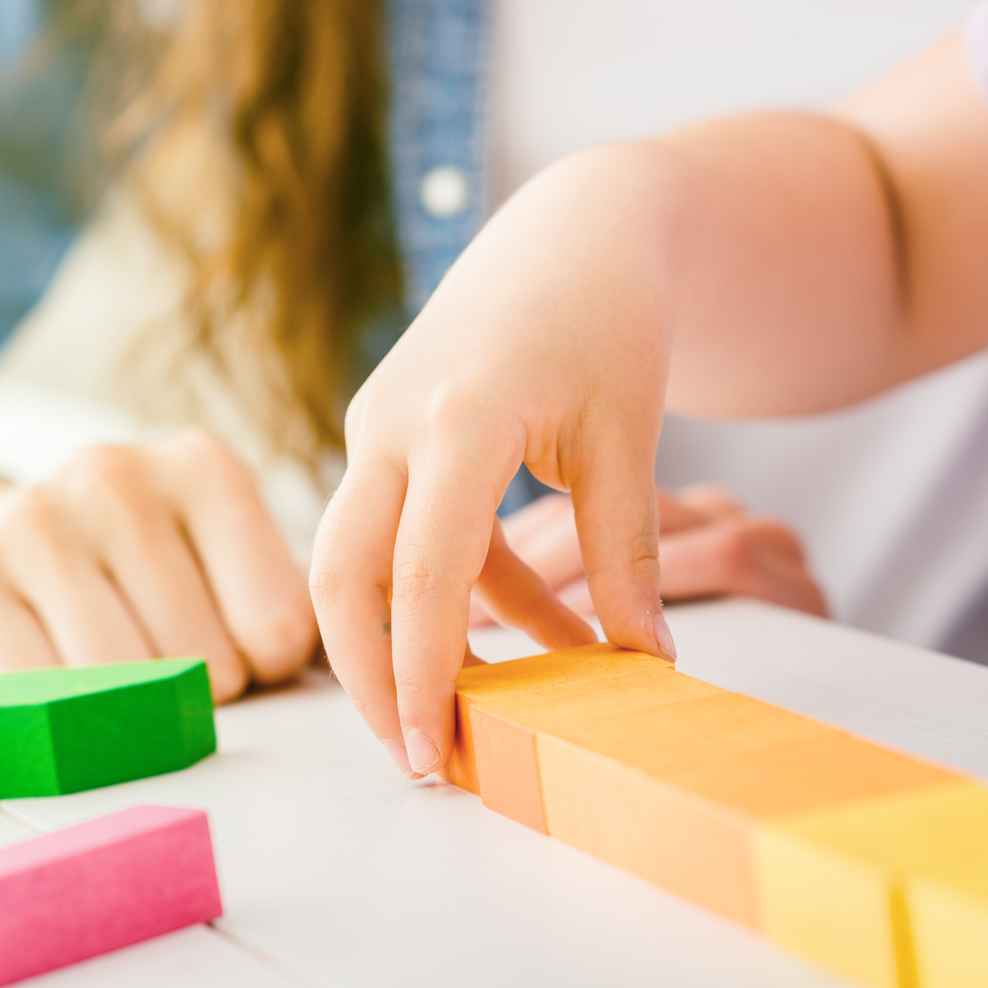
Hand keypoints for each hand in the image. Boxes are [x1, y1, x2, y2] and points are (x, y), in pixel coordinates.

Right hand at [0, 429, 315, 701]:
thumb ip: (301, 610)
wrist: (9, 540)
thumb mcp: (230, 562)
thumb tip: (382, 676)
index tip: (241, 646)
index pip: (279, 626)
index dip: (265, 665)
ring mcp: (34, 514)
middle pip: (203, 660)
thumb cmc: (151, 568)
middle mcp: (116, 472)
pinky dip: (59, 706)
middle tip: (174, 662)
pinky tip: (59, 663)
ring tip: (124, 664)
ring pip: (122, 680)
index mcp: (205, 467)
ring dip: (131, 705)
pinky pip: (41, 689)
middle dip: (199, 687)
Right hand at [311, 36, 987, 779]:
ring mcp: (379, 427)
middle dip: (368, 677)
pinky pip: (406, 536)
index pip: (418, 574)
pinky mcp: (390, 436)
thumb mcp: (629, 441)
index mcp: (456, 417)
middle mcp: (392, 422)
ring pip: (359, 563)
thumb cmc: (609, 318)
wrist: (578, 229)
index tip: (432, 752)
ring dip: (411, 643)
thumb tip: (645, 664)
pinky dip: (459, 595)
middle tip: (420, 758)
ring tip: (481, 715)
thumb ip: (627, 556)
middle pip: (342, 576)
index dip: (419, 674)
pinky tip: (545, 639)